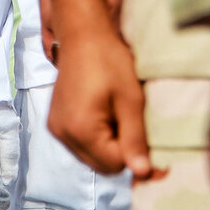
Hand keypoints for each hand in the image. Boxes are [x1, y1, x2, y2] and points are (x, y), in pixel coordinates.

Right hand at [43, 0, 149, 177]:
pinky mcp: (55, 124)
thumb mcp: (131, 99)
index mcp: (81, 130)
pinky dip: (96, 140)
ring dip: (109, 148)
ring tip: (121, 120)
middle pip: (100, 166)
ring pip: (90, 158)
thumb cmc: (110, 61)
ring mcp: (56, 130)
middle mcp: (63, 135)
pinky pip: (80, 146)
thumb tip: (142, 173)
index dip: (135, 159)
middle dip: (121, 155)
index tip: (154, 148)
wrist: (82, 36)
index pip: (113, 165)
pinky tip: (106, 118)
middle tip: (139, 132)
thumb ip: (135, 138)